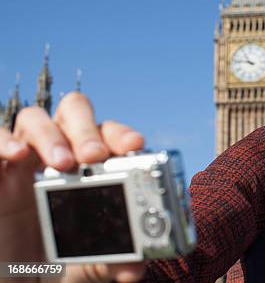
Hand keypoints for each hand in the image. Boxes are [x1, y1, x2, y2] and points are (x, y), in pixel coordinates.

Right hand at [0, 91, 145, 281]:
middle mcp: (57, 154)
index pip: (107, 132)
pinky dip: (2, 140)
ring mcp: (22, 160)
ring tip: (62, 164)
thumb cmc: (56, 260)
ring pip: (34, 119)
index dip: (120, 133)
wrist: (18, 277)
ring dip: (51, 135)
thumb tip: (135, 268)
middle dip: (86, 128)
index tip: (135, 144)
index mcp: (89, 166)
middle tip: (94, 155)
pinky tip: (16, 154)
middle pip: (73, 113)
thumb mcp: (88, 263)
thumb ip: (113, 261)